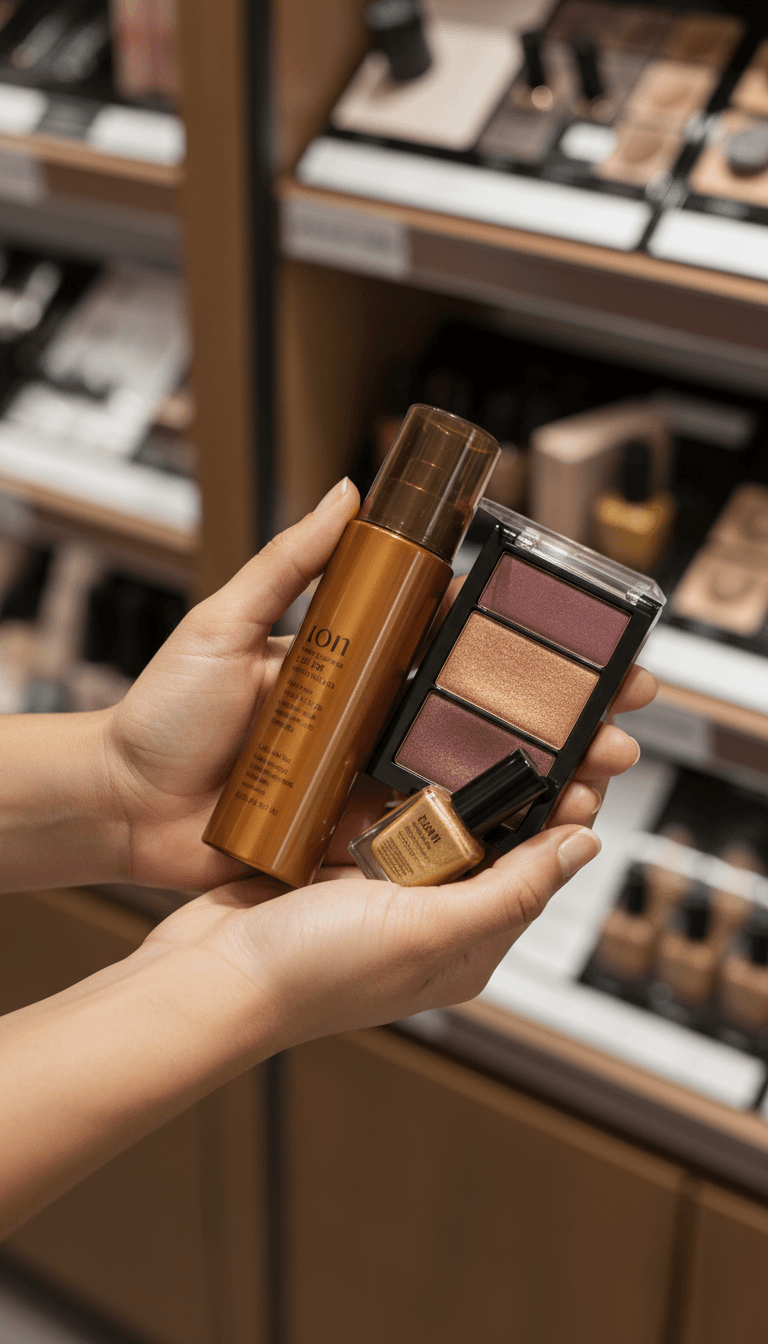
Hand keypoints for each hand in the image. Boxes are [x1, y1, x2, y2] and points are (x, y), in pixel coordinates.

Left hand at [103, 476, 656, 891]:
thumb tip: (350, 491)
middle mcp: (365, 720)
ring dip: (534, 775)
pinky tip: (537, 832)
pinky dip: (477, 835)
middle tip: (616, 713)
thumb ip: (287, 563)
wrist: (121, 805)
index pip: (443, 643)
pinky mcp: (345, 835)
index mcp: (349, 665)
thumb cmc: (162, 711)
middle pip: (472, 713)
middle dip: (550, 714)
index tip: (568, 635)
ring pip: (461, 775)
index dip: (506, 640)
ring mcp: (359, 779)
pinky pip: (418, 835)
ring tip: (597, 772)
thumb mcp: (223, 623)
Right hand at [143, 660, 657, 1043]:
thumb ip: (511, 891)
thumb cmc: (311, 973)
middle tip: (544, 723)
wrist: (208, 976)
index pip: (540, 869)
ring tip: (486, 721)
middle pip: (494, 838)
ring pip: (441, 819)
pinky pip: (386, 814)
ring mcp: (386, 890)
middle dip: (519, 784)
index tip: (590, 755)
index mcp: (469, 945)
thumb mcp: (427, 931)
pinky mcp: (343, 863)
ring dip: (460, 776)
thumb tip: (585, 847)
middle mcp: (434, 918)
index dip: (566, 812)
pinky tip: (409, 742)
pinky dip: (401, 782)